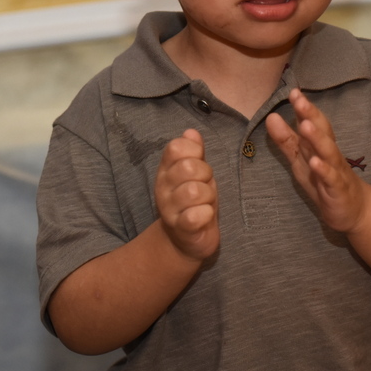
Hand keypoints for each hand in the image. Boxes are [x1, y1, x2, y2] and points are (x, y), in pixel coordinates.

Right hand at [153, 129, 219, 261]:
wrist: (185, 239)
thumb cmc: (194, 201)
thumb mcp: (195, 172)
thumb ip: (194, 152)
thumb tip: (191, 132)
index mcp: (166, 170)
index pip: (175, 147)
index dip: (194, 151)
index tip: (199, 162)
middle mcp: (163, 188)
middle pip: (189, 167)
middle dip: (206, 174)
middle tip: (205, 186)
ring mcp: (169, 209)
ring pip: (194, 191)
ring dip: (208, 196)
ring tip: (205, 202)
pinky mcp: (181, 229)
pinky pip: (195, 216)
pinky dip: (206, 213)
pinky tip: (205, 216)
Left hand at [267, 88, 366, 232]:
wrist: (354, 210)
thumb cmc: (324, 181)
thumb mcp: (301, 160)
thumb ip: (286, 140)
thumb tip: (270, 117)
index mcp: (319, 145)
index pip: (311, 122)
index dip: (303, 108)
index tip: (293, 91)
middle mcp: (329, 154)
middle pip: (322, 131)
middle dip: (311, 115)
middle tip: (299, 99)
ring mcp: (336, 171)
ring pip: (328, 152)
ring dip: (317, 138)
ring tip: (305, 125)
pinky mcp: (338, 190)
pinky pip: (331, 179)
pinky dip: (324, 170)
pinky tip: (315, 162)